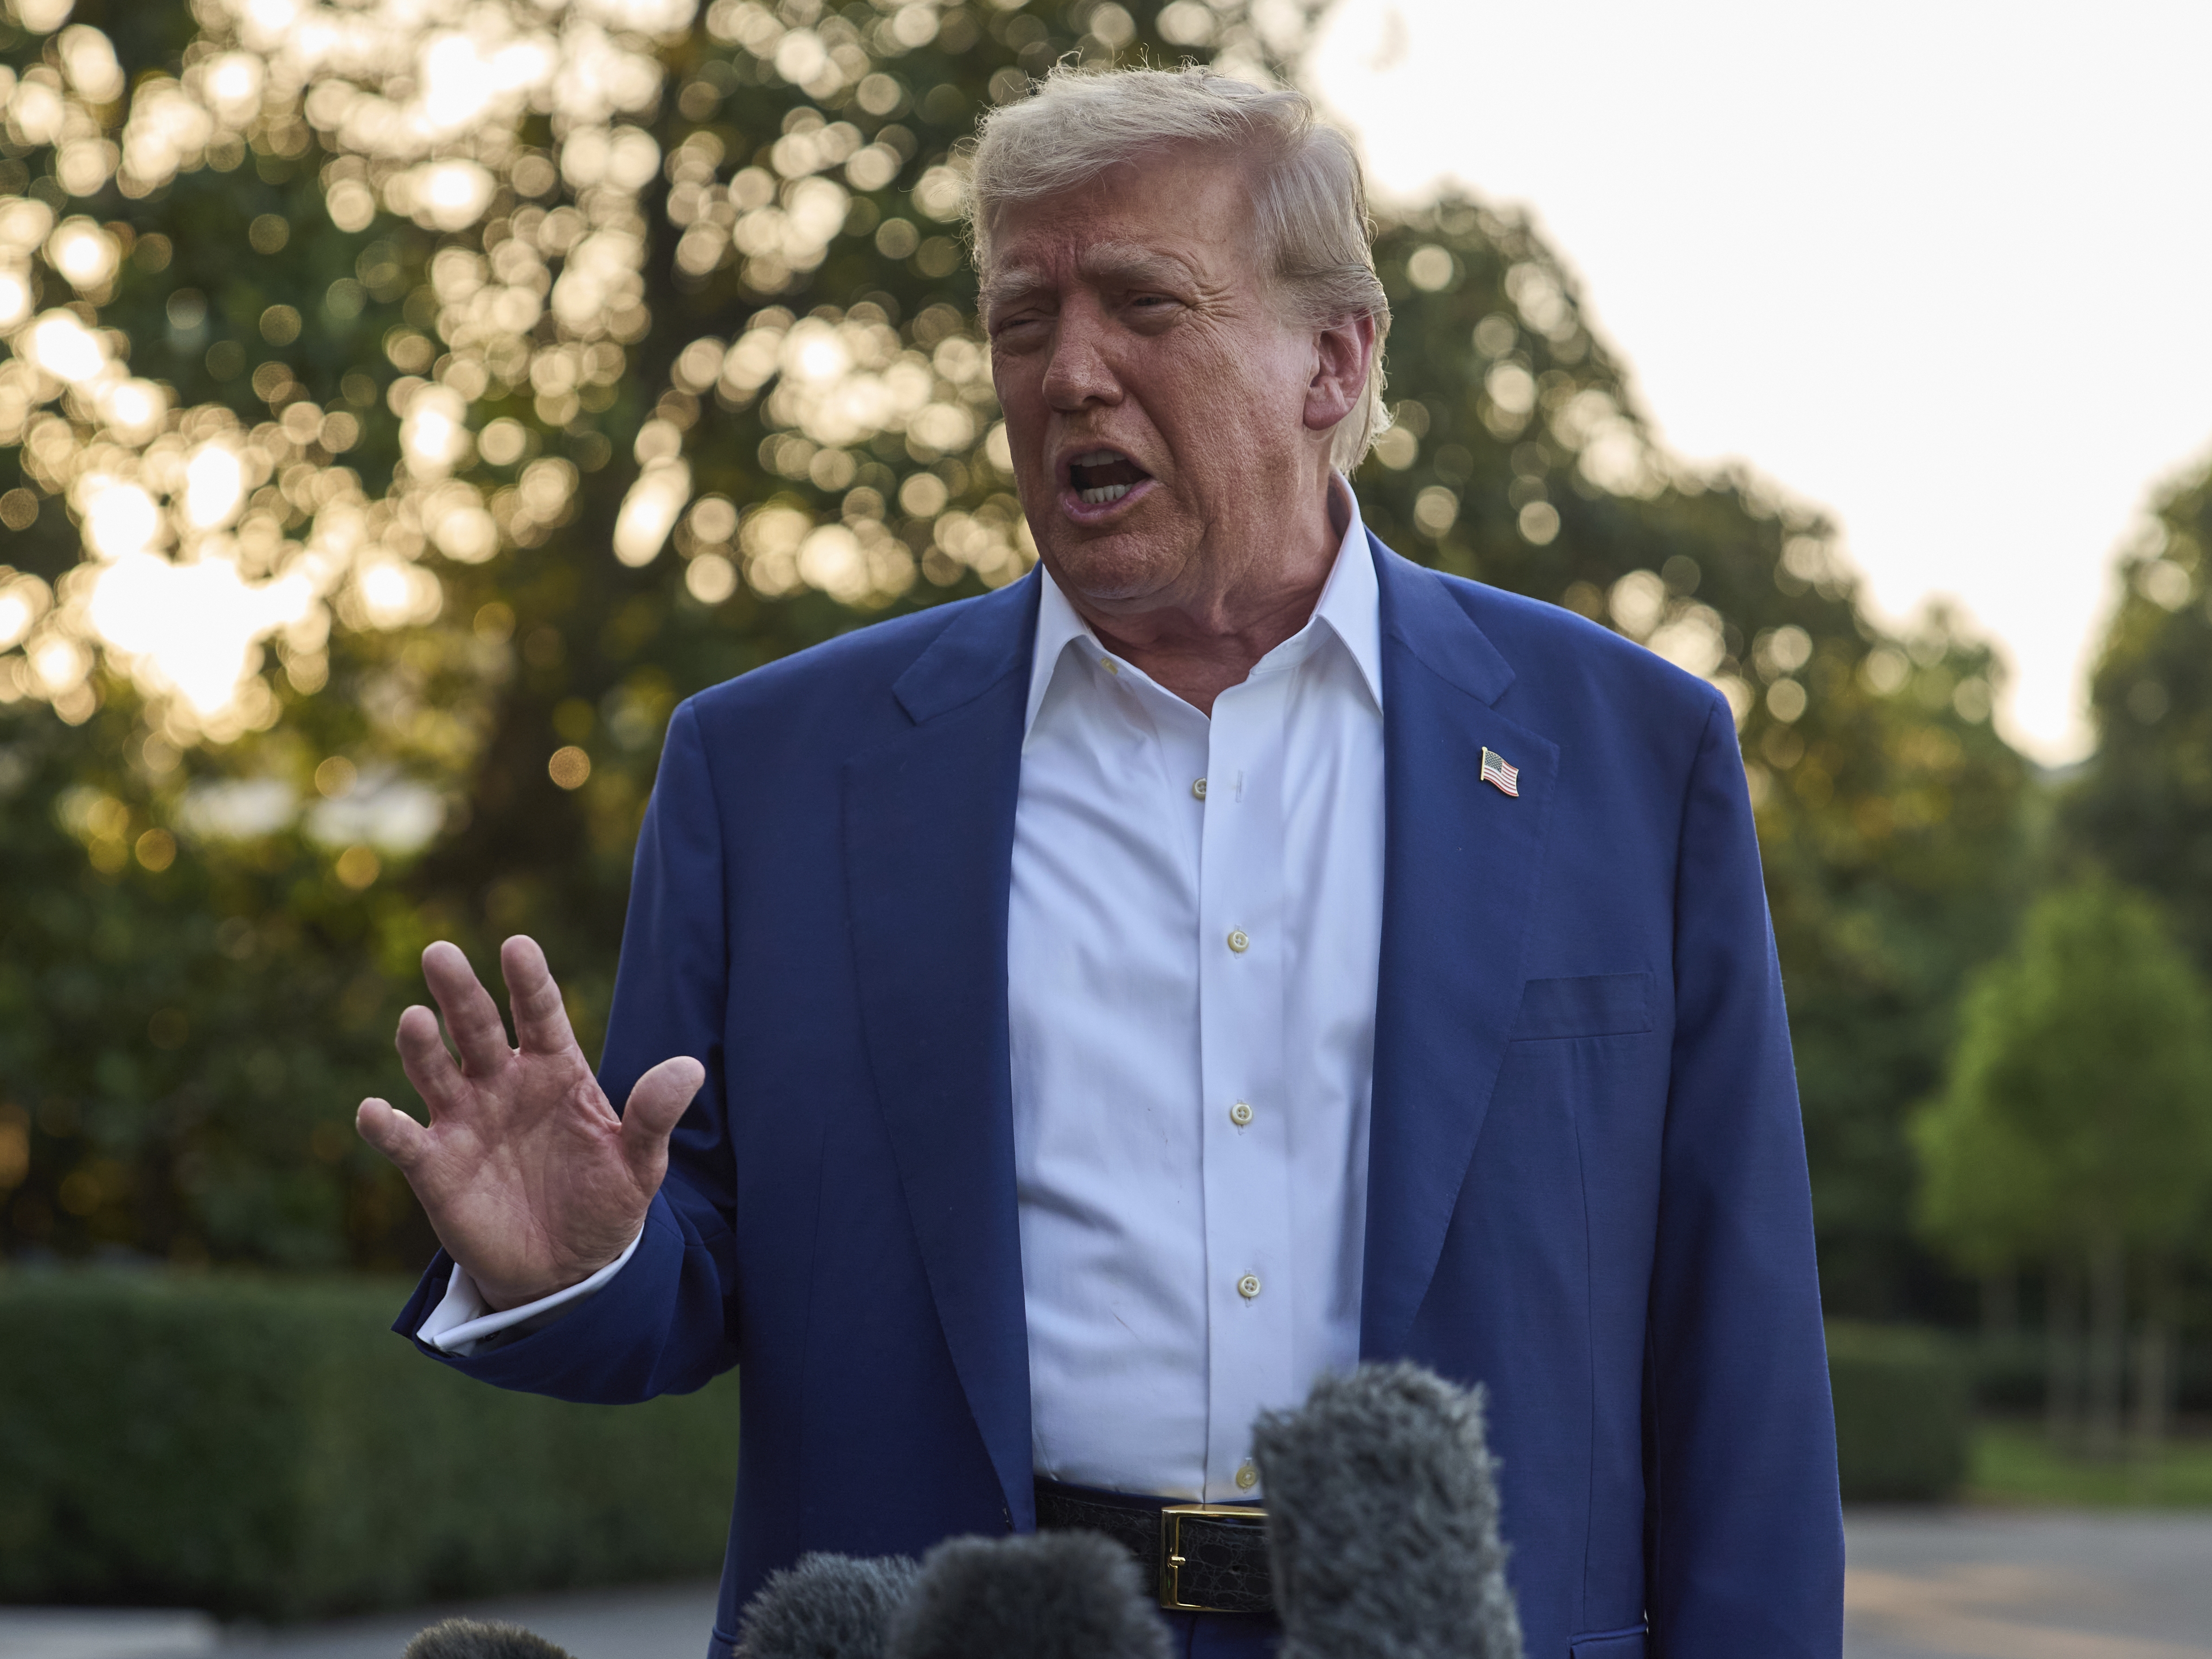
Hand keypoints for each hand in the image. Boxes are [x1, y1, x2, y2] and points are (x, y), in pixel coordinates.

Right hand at [356, 936, 702, 1310]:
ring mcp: (464, 1121)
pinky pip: (404, 1139)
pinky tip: (377, 1110)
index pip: (540, 1014)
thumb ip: (654, 1115)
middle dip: (459, 993)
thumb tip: (690, 1067)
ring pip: (434, 1071)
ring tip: (415, 1019)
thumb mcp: (640, 1163)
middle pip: (478, 1027)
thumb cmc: (604, 1201)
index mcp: (555, 1070)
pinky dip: (386, 1125)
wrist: (568, 1268)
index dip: (529, 982)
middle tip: (441, 953)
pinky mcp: (434, 1166)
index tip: (517, 947)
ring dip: (421, 1046)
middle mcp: (503, 1084)